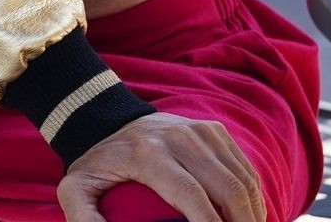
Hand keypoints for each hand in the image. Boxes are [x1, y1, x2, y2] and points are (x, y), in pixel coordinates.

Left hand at [56, 112, 265, 221]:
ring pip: (243, 179)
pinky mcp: (214, 129)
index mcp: (150, 154)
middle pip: (228, 189)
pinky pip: (245, 168)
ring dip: (255, 214)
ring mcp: (201, 130)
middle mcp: (180, 137)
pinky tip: (251, 219)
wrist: (108, 118)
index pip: (192, 196)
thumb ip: (82, 217)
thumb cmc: (97, 163)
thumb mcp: (75, 189)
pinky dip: (254, 197)